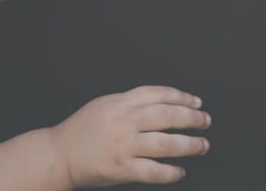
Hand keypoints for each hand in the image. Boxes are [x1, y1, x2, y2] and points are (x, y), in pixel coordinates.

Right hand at [50, 85, 210, 186]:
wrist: (59, 154)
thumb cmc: (82, 129)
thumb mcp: (105, 104)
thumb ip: (131, 102)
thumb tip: (162, 102)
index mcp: (121, 102)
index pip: (159, 94)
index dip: (182, 97)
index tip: (196, 102)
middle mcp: (125, 120)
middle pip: (168, 115)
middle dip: (192, 118)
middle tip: (206, 121)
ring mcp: (124, 145)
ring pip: (166, 143)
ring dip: (189, 145)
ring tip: (202, 145)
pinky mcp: (121, 168)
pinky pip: (153, 170)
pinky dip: (171, 172)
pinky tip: (180, 171)